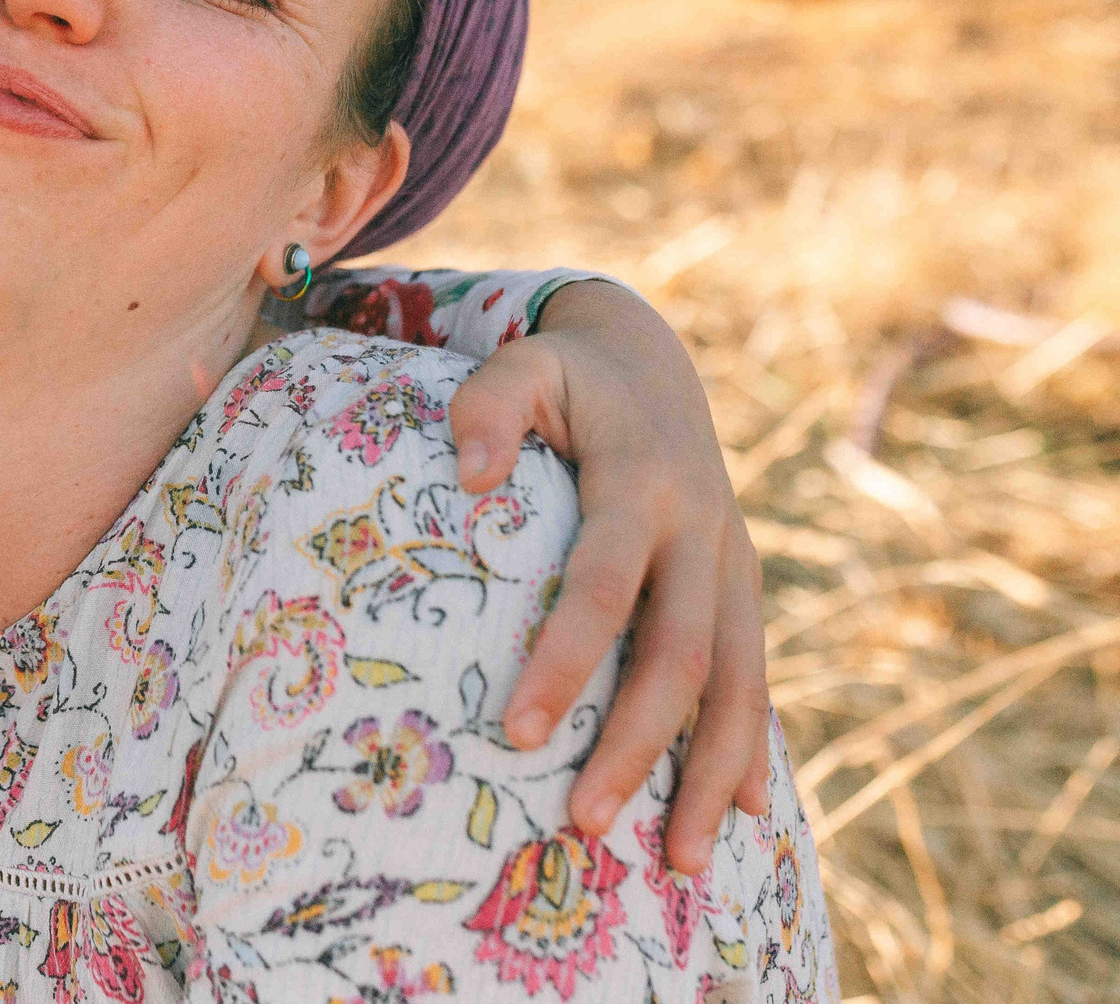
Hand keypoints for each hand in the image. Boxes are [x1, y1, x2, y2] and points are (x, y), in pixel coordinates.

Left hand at [450, 280, 770, 872]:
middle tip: (583, 824)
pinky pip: (756, 679)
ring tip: (677, 864)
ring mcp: (733, 565)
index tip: (518, 730)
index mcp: (646, 483)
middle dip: (638, 747)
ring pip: (738, 684)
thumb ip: (489, 403)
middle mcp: (704, 533)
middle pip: (680, 656)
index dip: (566, 658)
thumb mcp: (525, 363)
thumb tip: (467, 472)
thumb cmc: (566, 374)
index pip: (604, 585)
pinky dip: (751, 750)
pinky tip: (738, 819)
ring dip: (711, 776)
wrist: (650, 360)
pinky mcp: (741, 590)